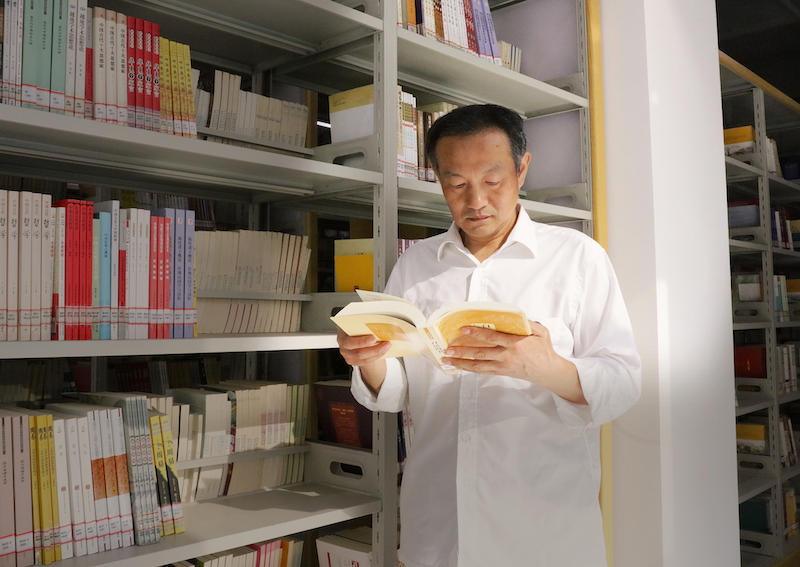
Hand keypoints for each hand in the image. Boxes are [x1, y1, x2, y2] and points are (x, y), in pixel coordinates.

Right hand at [337, 328, 389, 395]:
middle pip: (357, 351)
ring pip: (361, 357)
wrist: (356, 337)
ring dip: (377, 352)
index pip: (349, 339)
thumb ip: (364, 325)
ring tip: (386, 346)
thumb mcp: (359, 324)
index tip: (373, 338)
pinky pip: (365, 361)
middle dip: (373, 349)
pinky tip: (382, 351)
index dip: (362, 341)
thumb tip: (380, 326)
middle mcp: (342, 343)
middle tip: (385, 343)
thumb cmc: (358, 328)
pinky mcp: (352, 360)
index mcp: (342, 331)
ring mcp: (346, 353)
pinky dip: (376, 356)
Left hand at [441, 321, 586, 404]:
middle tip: (447, 348)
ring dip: (461, 362)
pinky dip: (470, 369)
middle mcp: (506, 356)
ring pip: (478, 365)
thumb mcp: (541, 332)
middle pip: (480, 353)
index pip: (492, 337)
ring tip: (447, 360)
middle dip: (462, 351)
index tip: (463, 329)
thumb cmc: (544, 350)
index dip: (476, 333)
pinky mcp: (502, 372)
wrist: (548, 371)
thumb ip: (528, 323)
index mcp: (516, 344)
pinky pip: (483, 371)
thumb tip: (514, 315)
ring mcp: (503, 366)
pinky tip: (459, 366)